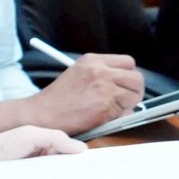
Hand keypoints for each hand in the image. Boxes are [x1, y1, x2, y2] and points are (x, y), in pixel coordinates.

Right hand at [28, 54, 144, 133]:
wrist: (41, 114)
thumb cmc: (57, 99)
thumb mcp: (77, 74)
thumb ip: (101, 73)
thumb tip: (125, 84)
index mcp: (92, 60)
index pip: (128, 63)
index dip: (129, 76)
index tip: (125, 85)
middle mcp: (100, 71)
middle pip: (137, 78)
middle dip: (134, 91)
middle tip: (126, 101)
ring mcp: (103, 88)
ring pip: (134, 96)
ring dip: (127, 106)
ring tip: (110, 110)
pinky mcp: (105, 106)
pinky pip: (124, 113)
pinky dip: (117, 117)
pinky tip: (101, 117)